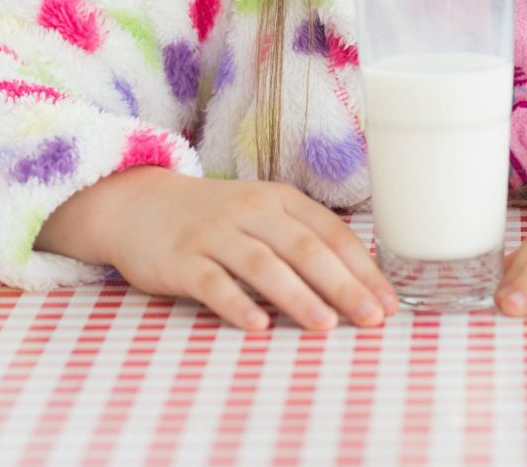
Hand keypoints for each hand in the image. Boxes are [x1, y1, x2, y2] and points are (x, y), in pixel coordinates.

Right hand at [37, 167, 398, 331]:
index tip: (388, 302)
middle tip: (371, 318)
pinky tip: (258, 326)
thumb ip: (300, 240)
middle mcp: (251, 212)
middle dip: (343, 285)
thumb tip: (358, 285)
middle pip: (305, 249)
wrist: (138, 206)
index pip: (331, 232)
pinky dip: (237, 304)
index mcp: (279, 200)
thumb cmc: (213, 219)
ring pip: (264, 265)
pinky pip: (213, 283)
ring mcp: (214, 234)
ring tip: (325, 325)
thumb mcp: (260, 215)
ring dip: (298, 296)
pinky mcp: (181, 259)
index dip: (363, 267)